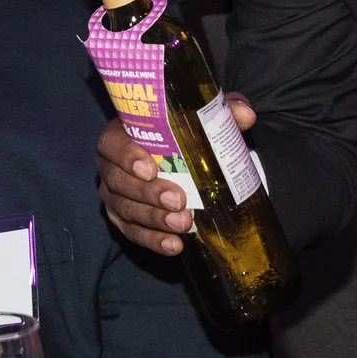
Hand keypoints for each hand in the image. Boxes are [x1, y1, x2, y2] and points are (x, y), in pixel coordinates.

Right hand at [95, 97, 256, 256]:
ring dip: (154, 220)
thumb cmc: (181, 131)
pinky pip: (133, 233)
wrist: (179, 155)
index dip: (126, 156)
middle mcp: (111, 167)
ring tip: (183, 224)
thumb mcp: (200, 116)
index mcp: (120, 134)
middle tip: (178, 201)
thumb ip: (220, 111)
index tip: (150, 168)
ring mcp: (114, 195)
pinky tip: (174, 246)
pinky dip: (153, 241)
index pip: (112, 143)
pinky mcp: (123, 219)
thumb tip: (245, 116)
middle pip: (119, 182)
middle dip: (149, 194)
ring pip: (126, 210)